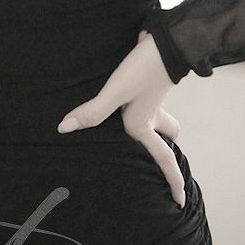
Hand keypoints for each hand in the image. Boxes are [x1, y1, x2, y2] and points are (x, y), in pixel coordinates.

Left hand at [56, 29, 185, 205]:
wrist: (165, 41)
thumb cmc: (143, 70)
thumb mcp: (116, 92)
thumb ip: (93, 111)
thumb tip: (65, 129)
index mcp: (144, 124)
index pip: (162, 158)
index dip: (172, 182)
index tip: (179, 203)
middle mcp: (151, 112)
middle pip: (165, 137)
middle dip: (165, 148)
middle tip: (161, 157)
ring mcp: (153, 95)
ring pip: (160, 116)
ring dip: (158, 124)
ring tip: (141, 126)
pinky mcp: (149, 79)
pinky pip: (149, 97)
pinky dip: (143, 101)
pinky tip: (125, 93)